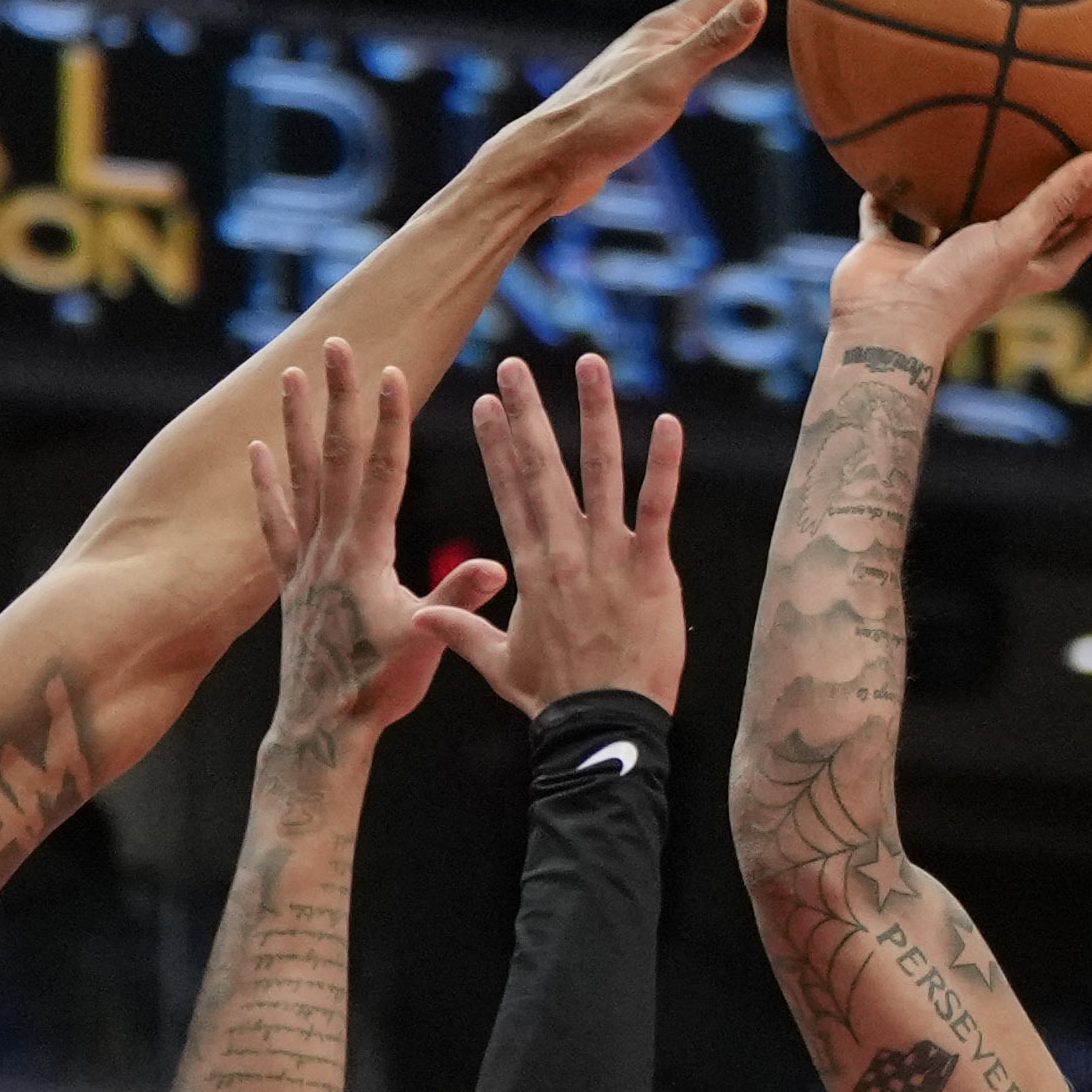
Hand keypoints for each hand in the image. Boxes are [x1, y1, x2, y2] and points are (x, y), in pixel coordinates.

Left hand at [249, 339, 500, 739]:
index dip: (388, 422)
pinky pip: (274, 520)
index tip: (390, 372)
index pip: (381, 474)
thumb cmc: (378, 689)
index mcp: (366, 556)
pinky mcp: (289, 579)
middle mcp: (328, 547)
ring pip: (299, 477)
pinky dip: (266, 483)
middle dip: (337, 399)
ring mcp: (304, 560)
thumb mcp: (425, 643)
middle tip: (333, 345)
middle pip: (334, 458)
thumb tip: (500, 565)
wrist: (322, 728)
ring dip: (296, 424)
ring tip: (290, 373)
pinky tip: (257, 448)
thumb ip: (457, 600)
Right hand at [416, 354, 686, 713]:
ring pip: (602, 471)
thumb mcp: (499, 664)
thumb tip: (423, 617)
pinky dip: (664, 465)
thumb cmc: (554, 700)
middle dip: (528, 413)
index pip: (509, 492)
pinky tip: (668, 422)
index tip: (487, 404)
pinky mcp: (652, 567)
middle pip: (543, 468)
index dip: (496, 445)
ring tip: (590, 363)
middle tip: (514, 365)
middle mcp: (565, 549)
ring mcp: (610, 554)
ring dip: (595, 414)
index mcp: (529, 567)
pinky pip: (658, 506)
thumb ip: (463, 631)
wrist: (603, 728)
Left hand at [500, 0, 809, 215]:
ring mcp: (653, 58)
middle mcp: (663, 34)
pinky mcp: (646, 88)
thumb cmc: (603, 125)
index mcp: (671, 27)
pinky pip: (698, 48)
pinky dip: (720, 33)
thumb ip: (711, 43)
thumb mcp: (665, 84)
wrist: (550, 163)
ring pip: (709, 16)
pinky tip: (715, 42)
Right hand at [825, 158, 1091, 365]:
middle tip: (1048, 171)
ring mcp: (928, 261)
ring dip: (952, 198)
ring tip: (967, 161)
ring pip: (943, 223)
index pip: (1062, 256)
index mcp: (1011, 275)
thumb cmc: (958, 289)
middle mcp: (972, 268)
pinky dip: (881, 199)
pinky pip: (882, 218)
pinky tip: (886, 172)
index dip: (1087, 235)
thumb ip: (1051, 200)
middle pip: (1008, 237)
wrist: (886, 325)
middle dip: (1027, 210)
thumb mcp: (1015, 240)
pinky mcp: (886, 254)